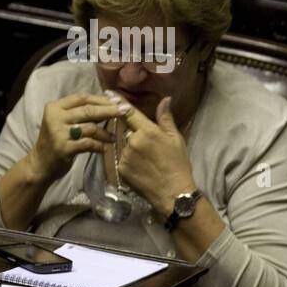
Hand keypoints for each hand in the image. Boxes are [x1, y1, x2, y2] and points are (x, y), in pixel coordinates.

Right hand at [27, 93, 120, 182]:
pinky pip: (89, 143)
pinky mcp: (64, 148)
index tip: (118, 102)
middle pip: (88, 110)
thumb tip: (109, 104)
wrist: (40, 163)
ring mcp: (58, 133)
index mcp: (55, 107)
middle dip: (110, 111)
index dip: (102, 99)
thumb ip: (80, 112)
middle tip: (126, 113)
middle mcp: (55, 117)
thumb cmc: (57, 140)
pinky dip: (99, 145)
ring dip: (106, 133)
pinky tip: (104, 148)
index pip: (82, 98)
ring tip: (113, 138)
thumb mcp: (63, 122)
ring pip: (91, 127)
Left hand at [111, 95, 197, 217]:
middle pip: (127, 130)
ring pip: (124, 145)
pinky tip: (142, 169)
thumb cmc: (178, 164)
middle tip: (150, 147)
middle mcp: (133, 141)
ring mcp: (125, 155)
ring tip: (148, 161)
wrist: (173, 193)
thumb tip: (165, 99)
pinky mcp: (121, 168)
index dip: (118, 101)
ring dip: (132, 148)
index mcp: (148, 131)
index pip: (129, 112)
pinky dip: (130, 161)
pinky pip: (122, 159)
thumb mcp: (176, 139)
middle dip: (135, 134)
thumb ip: (166, 118)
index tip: (108, 93)